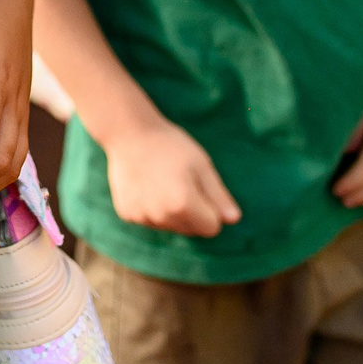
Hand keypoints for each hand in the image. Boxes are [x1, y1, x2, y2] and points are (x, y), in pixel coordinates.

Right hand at [103, 115, 240, 237]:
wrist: (128, 133)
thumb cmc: (171, 145)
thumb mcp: (201, 164)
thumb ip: (219, 195)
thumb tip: (234, 220)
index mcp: (183, 205)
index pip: (212, 228)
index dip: (212, 209)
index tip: (202, 188)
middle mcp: (161, 217)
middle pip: (191, 230)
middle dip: (193, 212)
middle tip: (181, 182)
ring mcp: (141, 217)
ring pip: (171, 226)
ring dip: (172, 211)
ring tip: (162, 182)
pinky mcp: (128, 214)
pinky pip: (151, 220)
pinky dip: (153, 208)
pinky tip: (147, 185)